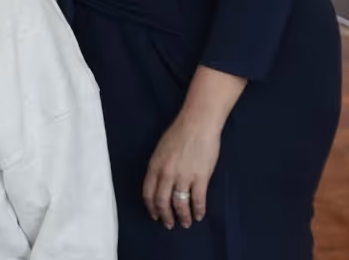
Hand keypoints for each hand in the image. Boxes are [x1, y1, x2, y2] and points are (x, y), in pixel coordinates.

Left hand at [142, 111, 221, 229]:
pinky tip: (199, 215)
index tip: (155, 215)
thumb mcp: (160, 150)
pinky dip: (198, 210)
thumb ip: (158, 167)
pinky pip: (198, 200)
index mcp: (154, 166)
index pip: (148, 193)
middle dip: (165, 216)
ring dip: (182, 217)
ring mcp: (183, 177)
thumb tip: (159, 183)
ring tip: (186, 223)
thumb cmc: (178, 133)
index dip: (151, 207)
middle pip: (162, 202)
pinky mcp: (201, 178)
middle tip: (169, 224)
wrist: (198, 124)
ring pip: (179, 204)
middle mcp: (166, 174)